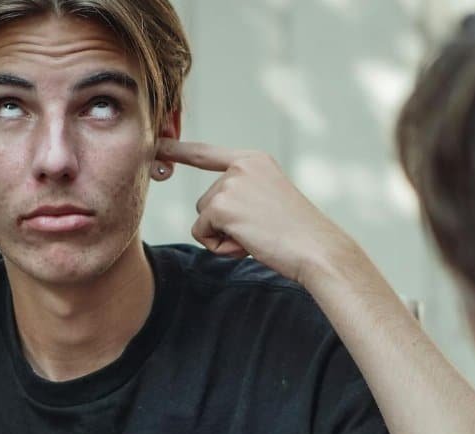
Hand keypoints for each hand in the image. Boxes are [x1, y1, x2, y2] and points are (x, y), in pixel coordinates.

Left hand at [157, 139, 359, 286]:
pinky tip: (250, 244)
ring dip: (224, 237)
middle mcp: (241, 165)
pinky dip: (221, 247)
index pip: (207, 154)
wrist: (316, 249)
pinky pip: (202, 234)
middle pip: (205, 202)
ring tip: (259, 236)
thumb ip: (242, 195)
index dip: (179, 151)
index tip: (157, 144)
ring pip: (203, 219)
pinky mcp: (221, 205)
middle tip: (262, 230)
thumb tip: (211, 209)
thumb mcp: (270, 201)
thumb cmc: (299, 235)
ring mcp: (230, 184)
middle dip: (225, 225)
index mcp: (255, 160)